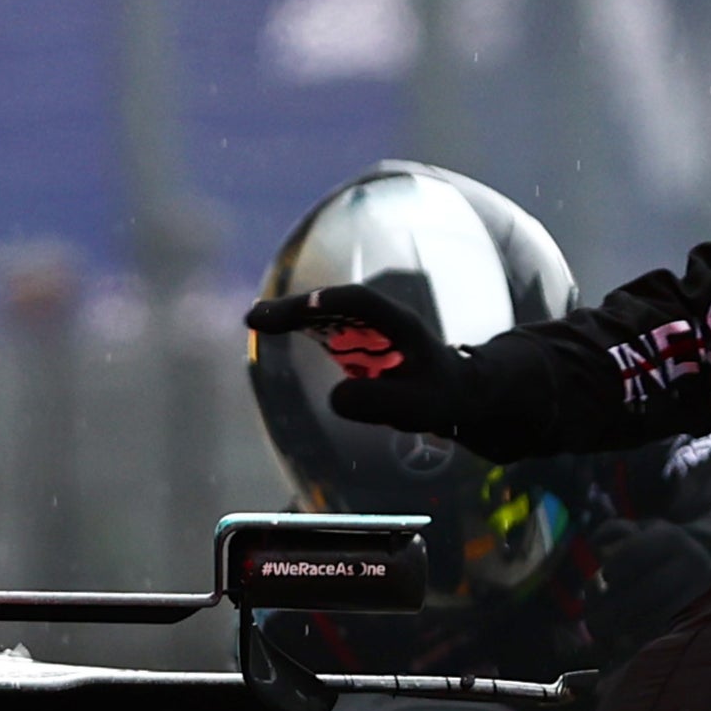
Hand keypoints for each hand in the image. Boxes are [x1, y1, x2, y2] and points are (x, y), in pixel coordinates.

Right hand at [247, 283, 465, 432]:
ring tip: (254, 320)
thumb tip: (334, 396)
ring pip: (325, 312)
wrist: (455, 392)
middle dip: (298, 307)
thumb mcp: (418, 407)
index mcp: (401, 325)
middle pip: (336, 302)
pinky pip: (323, 327)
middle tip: (256, 318)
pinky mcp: (355, 340)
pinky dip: (297, 325)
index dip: (332, 303)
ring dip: (291, 313)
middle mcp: (379, 318)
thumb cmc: (440, 398)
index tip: (305, 310)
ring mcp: (366, 327)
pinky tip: (270, 328)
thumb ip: (381, 403)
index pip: (363, 303)